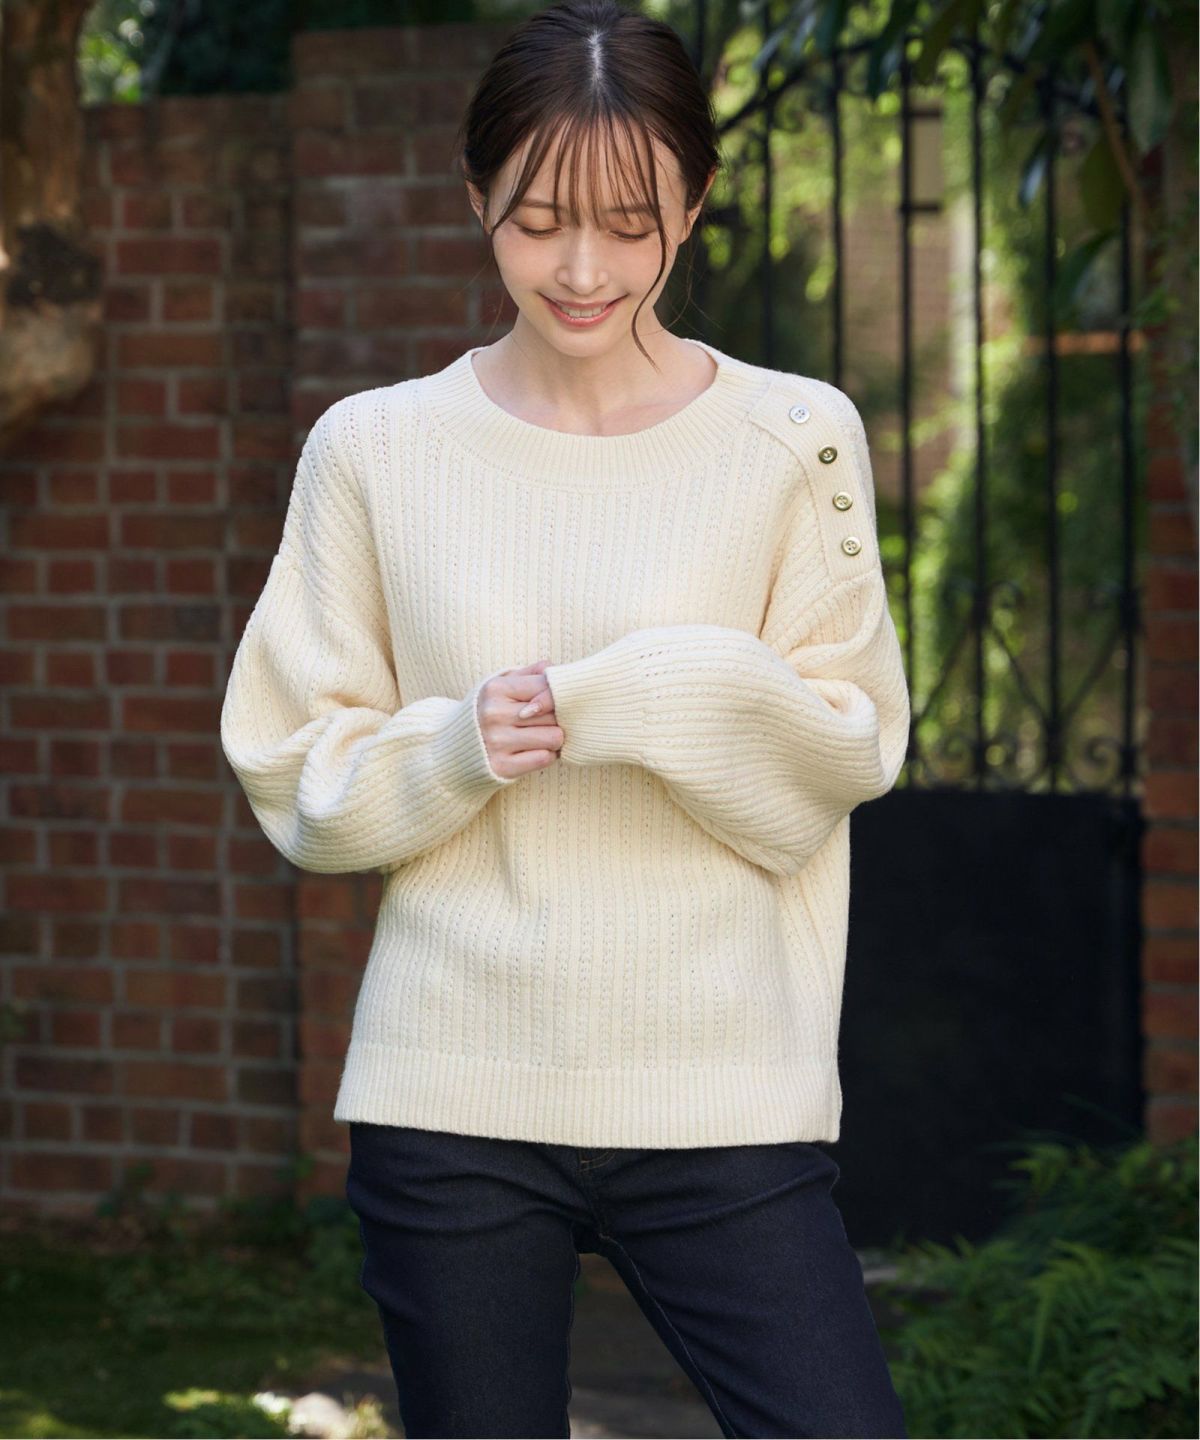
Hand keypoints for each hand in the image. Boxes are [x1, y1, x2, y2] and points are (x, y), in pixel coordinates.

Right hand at [477, 660, 562, 778]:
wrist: (453, 747)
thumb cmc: (487, 711)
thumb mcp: (501, 685)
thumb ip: (530, 674)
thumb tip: (554, 671)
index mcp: (496, 689)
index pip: (547, 687)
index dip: (559, 696)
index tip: (556, 703)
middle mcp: (494, 714)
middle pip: (554, 714)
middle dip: (558, 719)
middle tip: (550, 723)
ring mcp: (497, 742)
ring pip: (554, 737)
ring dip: (554, 739)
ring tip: (543, 737)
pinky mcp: (502, 766)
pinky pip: (544, 758)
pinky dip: (546, 756)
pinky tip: (535, 751)